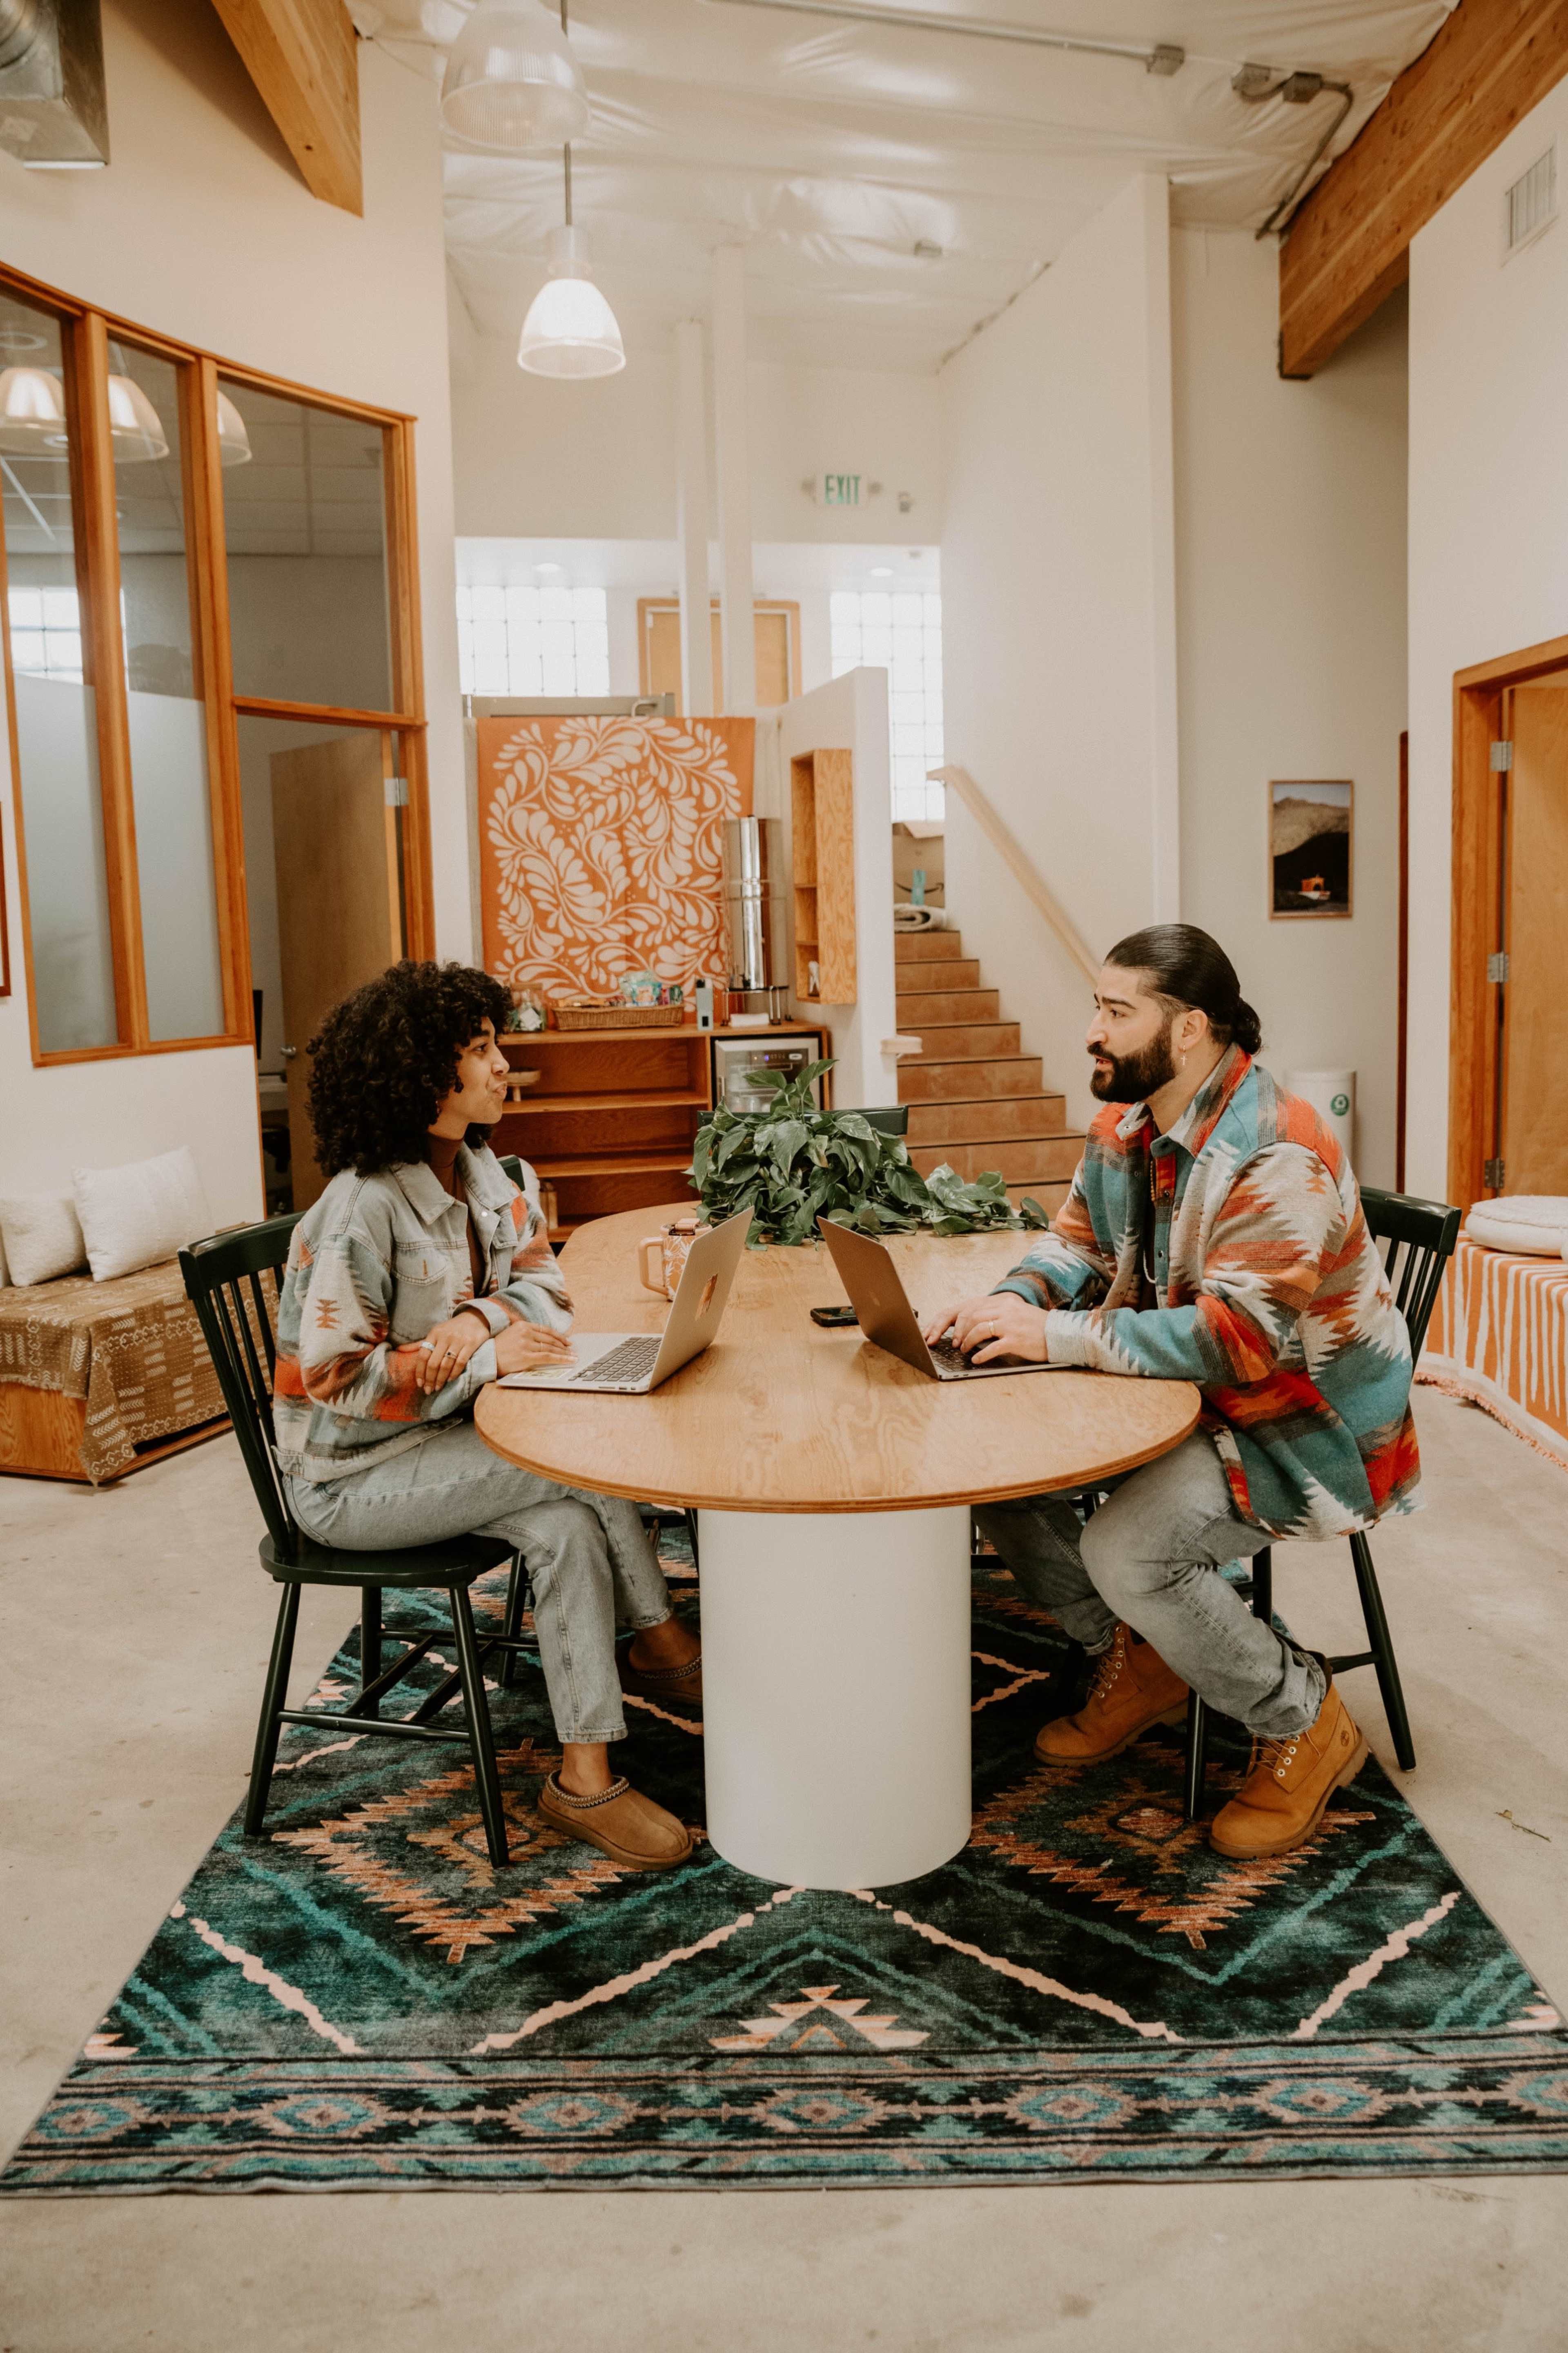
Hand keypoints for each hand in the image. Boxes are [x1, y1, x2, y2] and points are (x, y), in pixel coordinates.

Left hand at [418, 1309, 490, 1394]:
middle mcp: (444, 1337)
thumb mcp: (435, 1333)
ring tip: (438, 1387)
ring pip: (446, 1364)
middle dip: (430, 1379)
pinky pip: (461, 1362)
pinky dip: (454, 1373)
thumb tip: (399, 1349)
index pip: (423, 1355)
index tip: (419, 1384)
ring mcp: (458, 1340)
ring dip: (441, 1379)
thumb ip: (419, 1344)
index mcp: (433, 1334)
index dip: (420, 1371)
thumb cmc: (452, 1329)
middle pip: (433, 1362)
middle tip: (428, 1390)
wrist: (476, 1318)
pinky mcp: (471, 1344)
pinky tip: (450, 1379)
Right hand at [492, 1318, 574, 1376]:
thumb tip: (537, 1333)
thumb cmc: (497, 1348)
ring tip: (573, 1355)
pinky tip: (569, 1360)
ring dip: (564, 1352)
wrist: (486, 1358)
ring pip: (550, 1348)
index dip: (558, 1335)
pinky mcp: (526, 1356)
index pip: (545, 1329)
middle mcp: (525, 1333)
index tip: (566, 1340)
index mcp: (522, 1325)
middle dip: (563, 1344)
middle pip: (549, 1339)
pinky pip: (547, 1357)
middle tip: (572, 1348)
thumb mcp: (510, 1333)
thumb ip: (523, 1331)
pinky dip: (561, 1358)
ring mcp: (526, 1344)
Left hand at [922, 1290, 1048, 1364]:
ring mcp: (1010, 1326)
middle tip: (957, 1342)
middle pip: (974, 1318)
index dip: (963, 1321)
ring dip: (968, 1342)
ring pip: (979, 1331)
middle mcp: (1006, 1312)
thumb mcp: (1019, 1312)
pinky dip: (980, 1355)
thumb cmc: (1040, 1326)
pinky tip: (976, 1360)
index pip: (976, 1308)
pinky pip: (991, 1348)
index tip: (958, 1331)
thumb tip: (981, 1324)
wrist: (1060, 1334)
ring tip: (964, 1350)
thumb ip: (1002, 1314)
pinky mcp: (1015, 1341)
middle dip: (961, 1331)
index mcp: (1006, 1303)